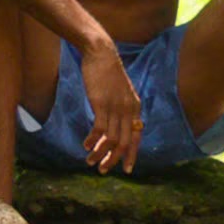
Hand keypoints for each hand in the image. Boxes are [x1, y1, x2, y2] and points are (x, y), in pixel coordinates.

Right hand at [79, 41, 142, 172]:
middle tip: (103, 170)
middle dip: (114, 160)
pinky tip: (86, 146)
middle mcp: (129, 110)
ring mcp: (116, 108)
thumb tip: (114, 127)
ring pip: (111, 139)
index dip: (131, 155)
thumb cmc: (108, 73)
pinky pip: (99, 129)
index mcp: (135, 108)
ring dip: (100, 154)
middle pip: (124, 142)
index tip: (126, 169)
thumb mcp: (120, 92)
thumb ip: (121, 109)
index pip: (136, 137)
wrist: (101, 54)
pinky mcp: (102, 104)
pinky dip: (93, 141)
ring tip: (90, 162)